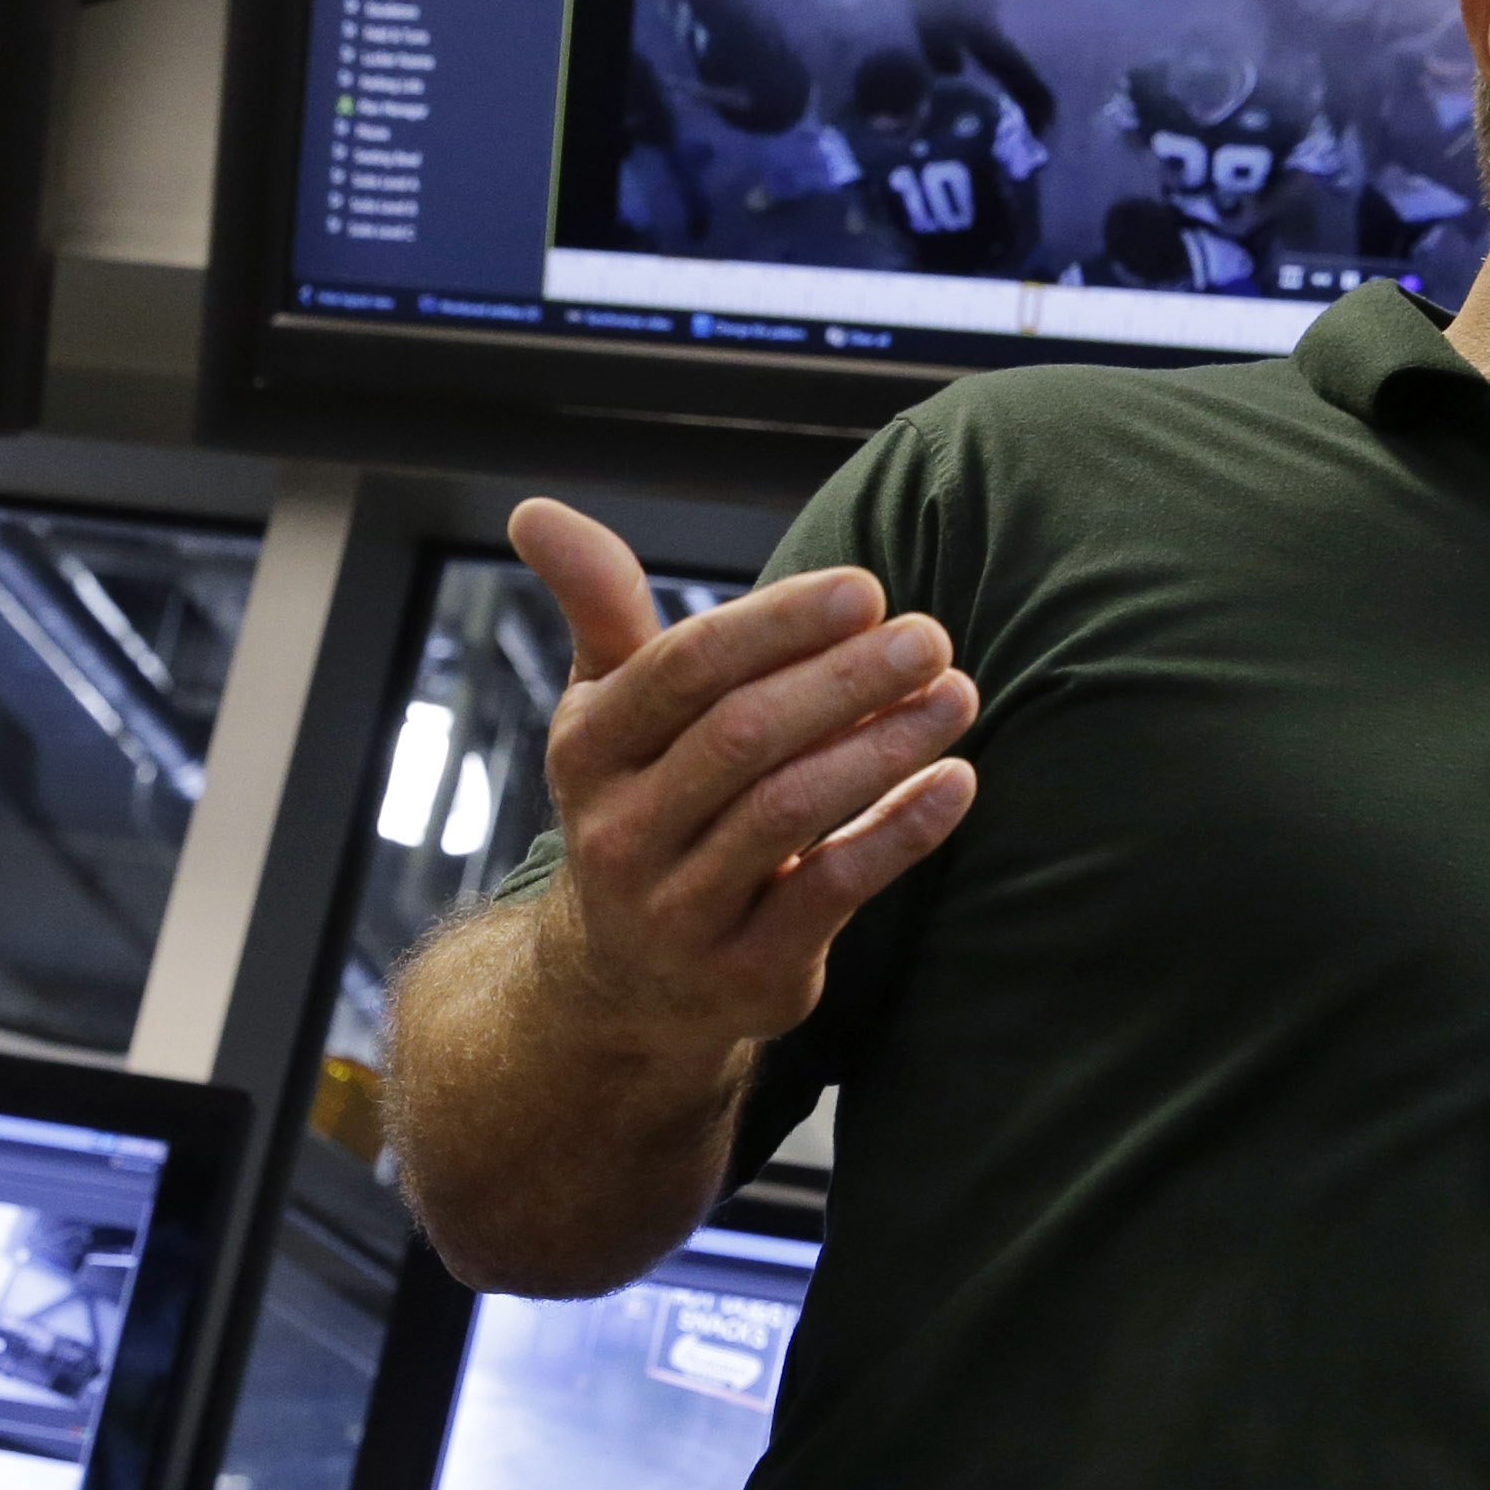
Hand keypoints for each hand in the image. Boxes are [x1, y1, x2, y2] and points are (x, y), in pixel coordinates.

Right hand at [507, 497, 979, 1060]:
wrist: (623, 981)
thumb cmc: (641, 804)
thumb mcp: (607, 710)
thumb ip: (598, 607)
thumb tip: (533, 509)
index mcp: (589, 749)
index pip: (684, 669)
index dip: (778, 624)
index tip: (867, 589)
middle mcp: (620, 834)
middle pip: (743, 737)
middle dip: (845, 680)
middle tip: (930, 638)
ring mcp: (679, 912)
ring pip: (789, 812)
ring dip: (883, 747)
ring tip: (957, 694)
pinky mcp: (745, 974)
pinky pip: (831, 892)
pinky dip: (900, 834)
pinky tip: (956, 781)